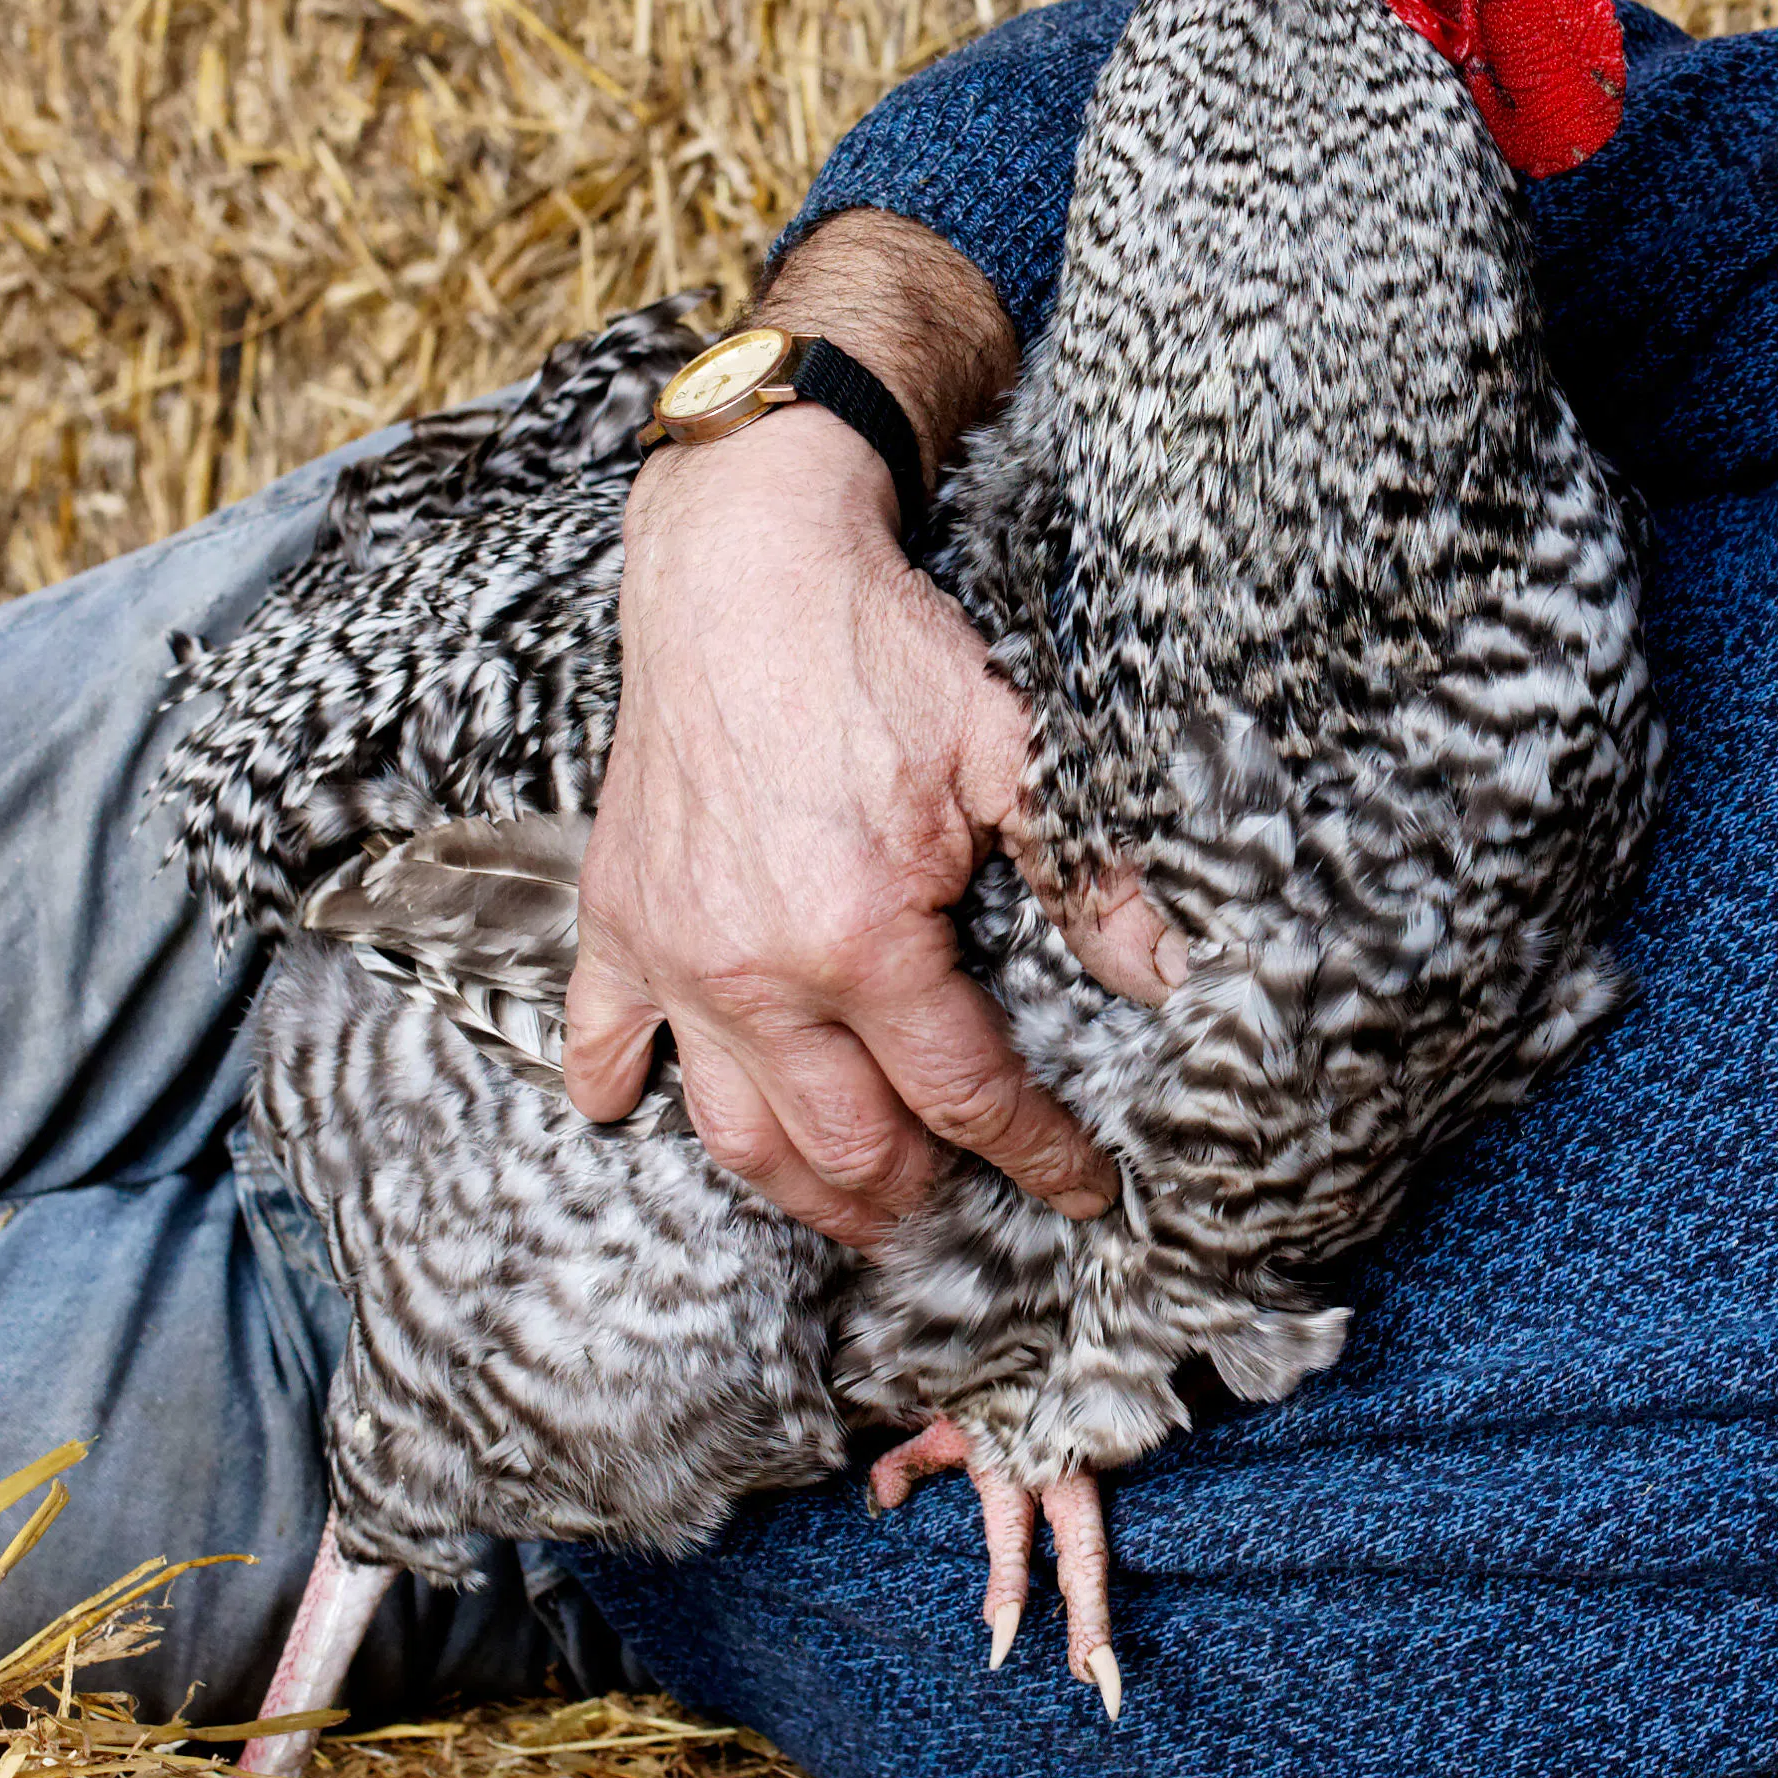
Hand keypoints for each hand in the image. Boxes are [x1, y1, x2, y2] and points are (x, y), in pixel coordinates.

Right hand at [561, 413, 1162, 1249]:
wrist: (742, 565)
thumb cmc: (879, 652)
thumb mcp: (1013, 752)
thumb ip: (1089, 875)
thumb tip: (1175, 972)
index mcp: (859, 937)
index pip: (963, 1095)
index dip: (1036, 1154)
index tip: (1083, 1189)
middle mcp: (753, 971)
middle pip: (845, 1145)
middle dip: (919, 1199)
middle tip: (967, 1212)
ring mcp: (671, 954)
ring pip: (732, 1131)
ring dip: (799, 1189)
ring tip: (858, 1208)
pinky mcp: (615, 918)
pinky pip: (602, 1039)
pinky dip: (619, 1090)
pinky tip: (641, 1114)